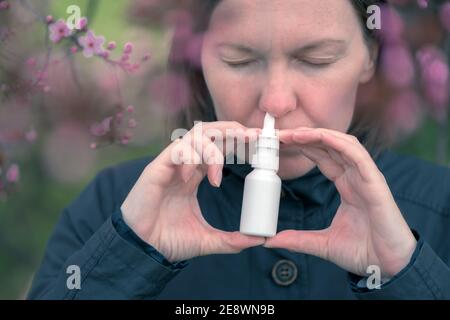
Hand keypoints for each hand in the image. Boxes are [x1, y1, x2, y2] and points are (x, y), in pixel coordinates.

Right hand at [121, 121, 264, 262]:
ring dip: (212, 149)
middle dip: (231, 130)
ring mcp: (171, 165)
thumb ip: (233, 239)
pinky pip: (176, 150)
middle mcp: (185, 165)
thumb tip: (259, 239)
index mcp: (196, 175)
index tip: (258, 142)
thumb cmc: (169, 240)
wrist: (142, 250)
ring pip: (194, 135)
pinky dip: (190, 158)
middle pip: (209, 132)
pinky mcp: (156, 169)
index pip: (218, 147)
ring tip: (218, 175)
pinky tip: (192, 177)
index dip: (238, 141)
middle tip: (251, 138)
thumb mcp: (208, 240)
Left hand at [264, 127, 416, 277]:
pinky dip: (338, 143)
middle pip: (329, 147)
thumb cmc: (362, 252)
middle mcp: (356, 177)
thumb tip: (270, 241)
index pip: (322, 157)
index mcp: (346, 185)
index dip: (303, 147)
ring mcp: (366, 177)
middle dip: (305, 137)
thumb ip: (297, 239)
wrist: (387, 267)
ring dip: (318, 135)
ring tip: (295, 133)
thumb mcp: (321, 244)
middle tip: (281, 134)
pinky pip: (357, 155)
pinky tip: (320, 137)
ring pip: (342, 144)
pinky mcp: (375, 182)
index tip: (281, 143)